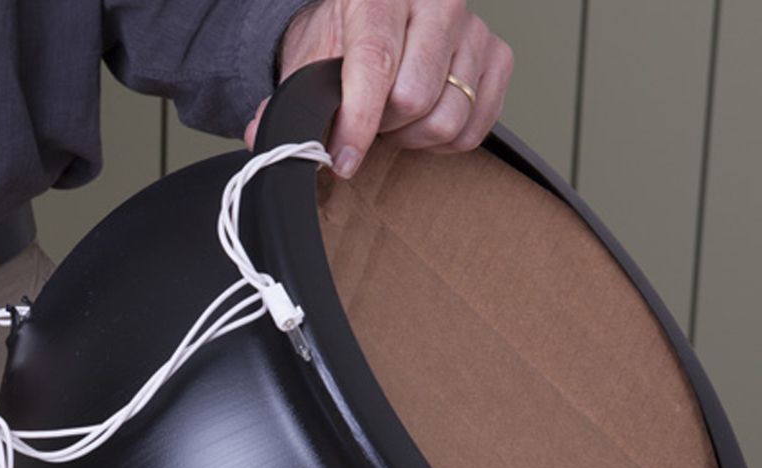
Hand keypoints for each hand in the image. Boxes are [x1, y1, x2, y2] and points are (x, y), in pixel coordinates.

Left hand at [245, 0, 512, 177]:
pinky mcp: (498, 56)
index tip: (341, 158)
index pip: (375, 63)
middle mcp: (437, 3)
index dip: (357, 121)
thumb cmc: (344, 37)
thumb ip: (288, 100)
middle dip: (382, 127)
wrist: (374, 17)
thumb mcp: (308, 59)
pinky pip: (475, 128)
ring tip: (393, 120)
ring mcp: (474, 29)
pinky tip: (421, 120)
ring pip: (447, 118)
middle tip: (366, 122)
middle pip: (414, 98)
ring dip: (412, 138)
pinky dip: (443, 140)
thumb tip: (263, 136)